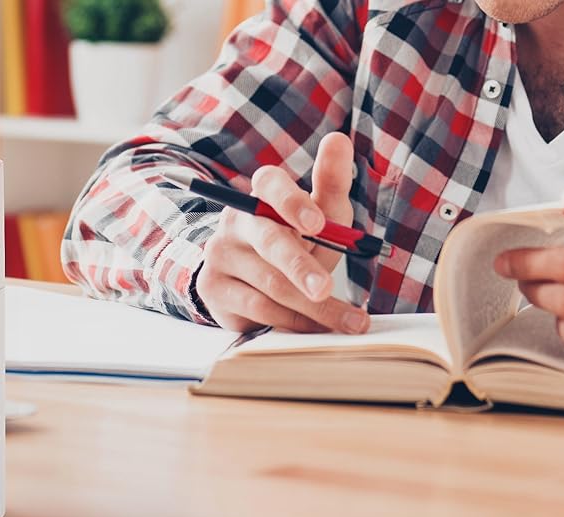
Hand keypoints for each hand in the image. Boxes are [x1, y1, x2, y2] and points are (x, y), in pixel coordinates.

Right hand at [194, 132, 370, 333]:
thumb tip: (338, 139)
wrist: (251, 279)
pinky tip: (318, 329)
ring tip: (350, 322)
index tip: (318, 224)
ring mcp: (221, 255)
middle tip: (325, 288)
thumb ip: (331, 182)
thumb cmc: (296, 239)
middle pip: (269, 241)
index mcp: (262, 194)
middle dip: (301, 267)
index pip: (270, 184)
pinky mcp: (214, 289)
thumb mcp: (320, 214)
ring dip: (313, 307)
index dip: (293, 202)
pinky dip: (294, 322)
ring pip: (269, 284)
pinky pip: (258, 309)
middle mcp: (236, 220)